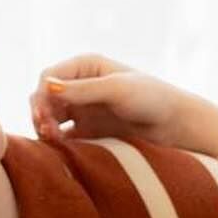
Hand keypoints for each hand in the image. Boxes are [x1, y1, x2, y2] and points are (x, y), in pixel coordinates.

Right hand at [28, 54, 202, 149]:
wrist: (177, 126)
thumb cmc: (152, 99)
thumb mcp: (117, 90)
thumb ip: (83, 90)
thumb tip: (46, 86)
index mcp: (86, 66)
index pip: (49, 77)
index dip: (41, 95)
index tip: (43, 116)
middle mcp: (81, 85)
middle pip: (45, 97)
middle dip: (41, 113)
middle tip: (45, 132)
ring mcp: (84, 108)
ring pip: (51, 118)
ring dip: (46, 128)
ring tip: (52, 142)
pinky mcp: (89, 131)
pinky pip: (64, 136)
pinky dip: (57, 143)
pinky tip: (60, 151)